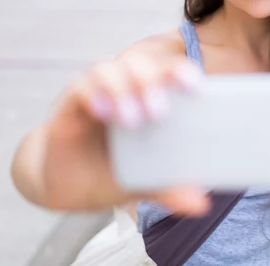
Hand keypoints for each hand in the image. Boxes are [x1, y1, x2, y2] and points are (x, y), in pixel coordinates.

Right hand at [41, 53, 208, 213]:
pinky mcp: (69, 105)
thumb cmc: (112, 172)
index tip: (194, 85)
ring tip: (131, 120)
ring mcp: (96, 93)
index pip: (166, 72)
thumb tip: (200, 204)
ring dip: (122, 89)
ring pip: (108, 69)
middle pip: (138, 64)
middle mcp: (123, 88)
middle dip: (151, 81)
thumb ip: (169, 187)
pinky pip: (80, 88)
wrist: (69, 187)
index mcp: (148, 98)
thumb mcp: (144, 182)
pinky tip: (103, 112)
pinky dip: (92, 94)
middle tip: (159, 113)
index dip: (180, 71)